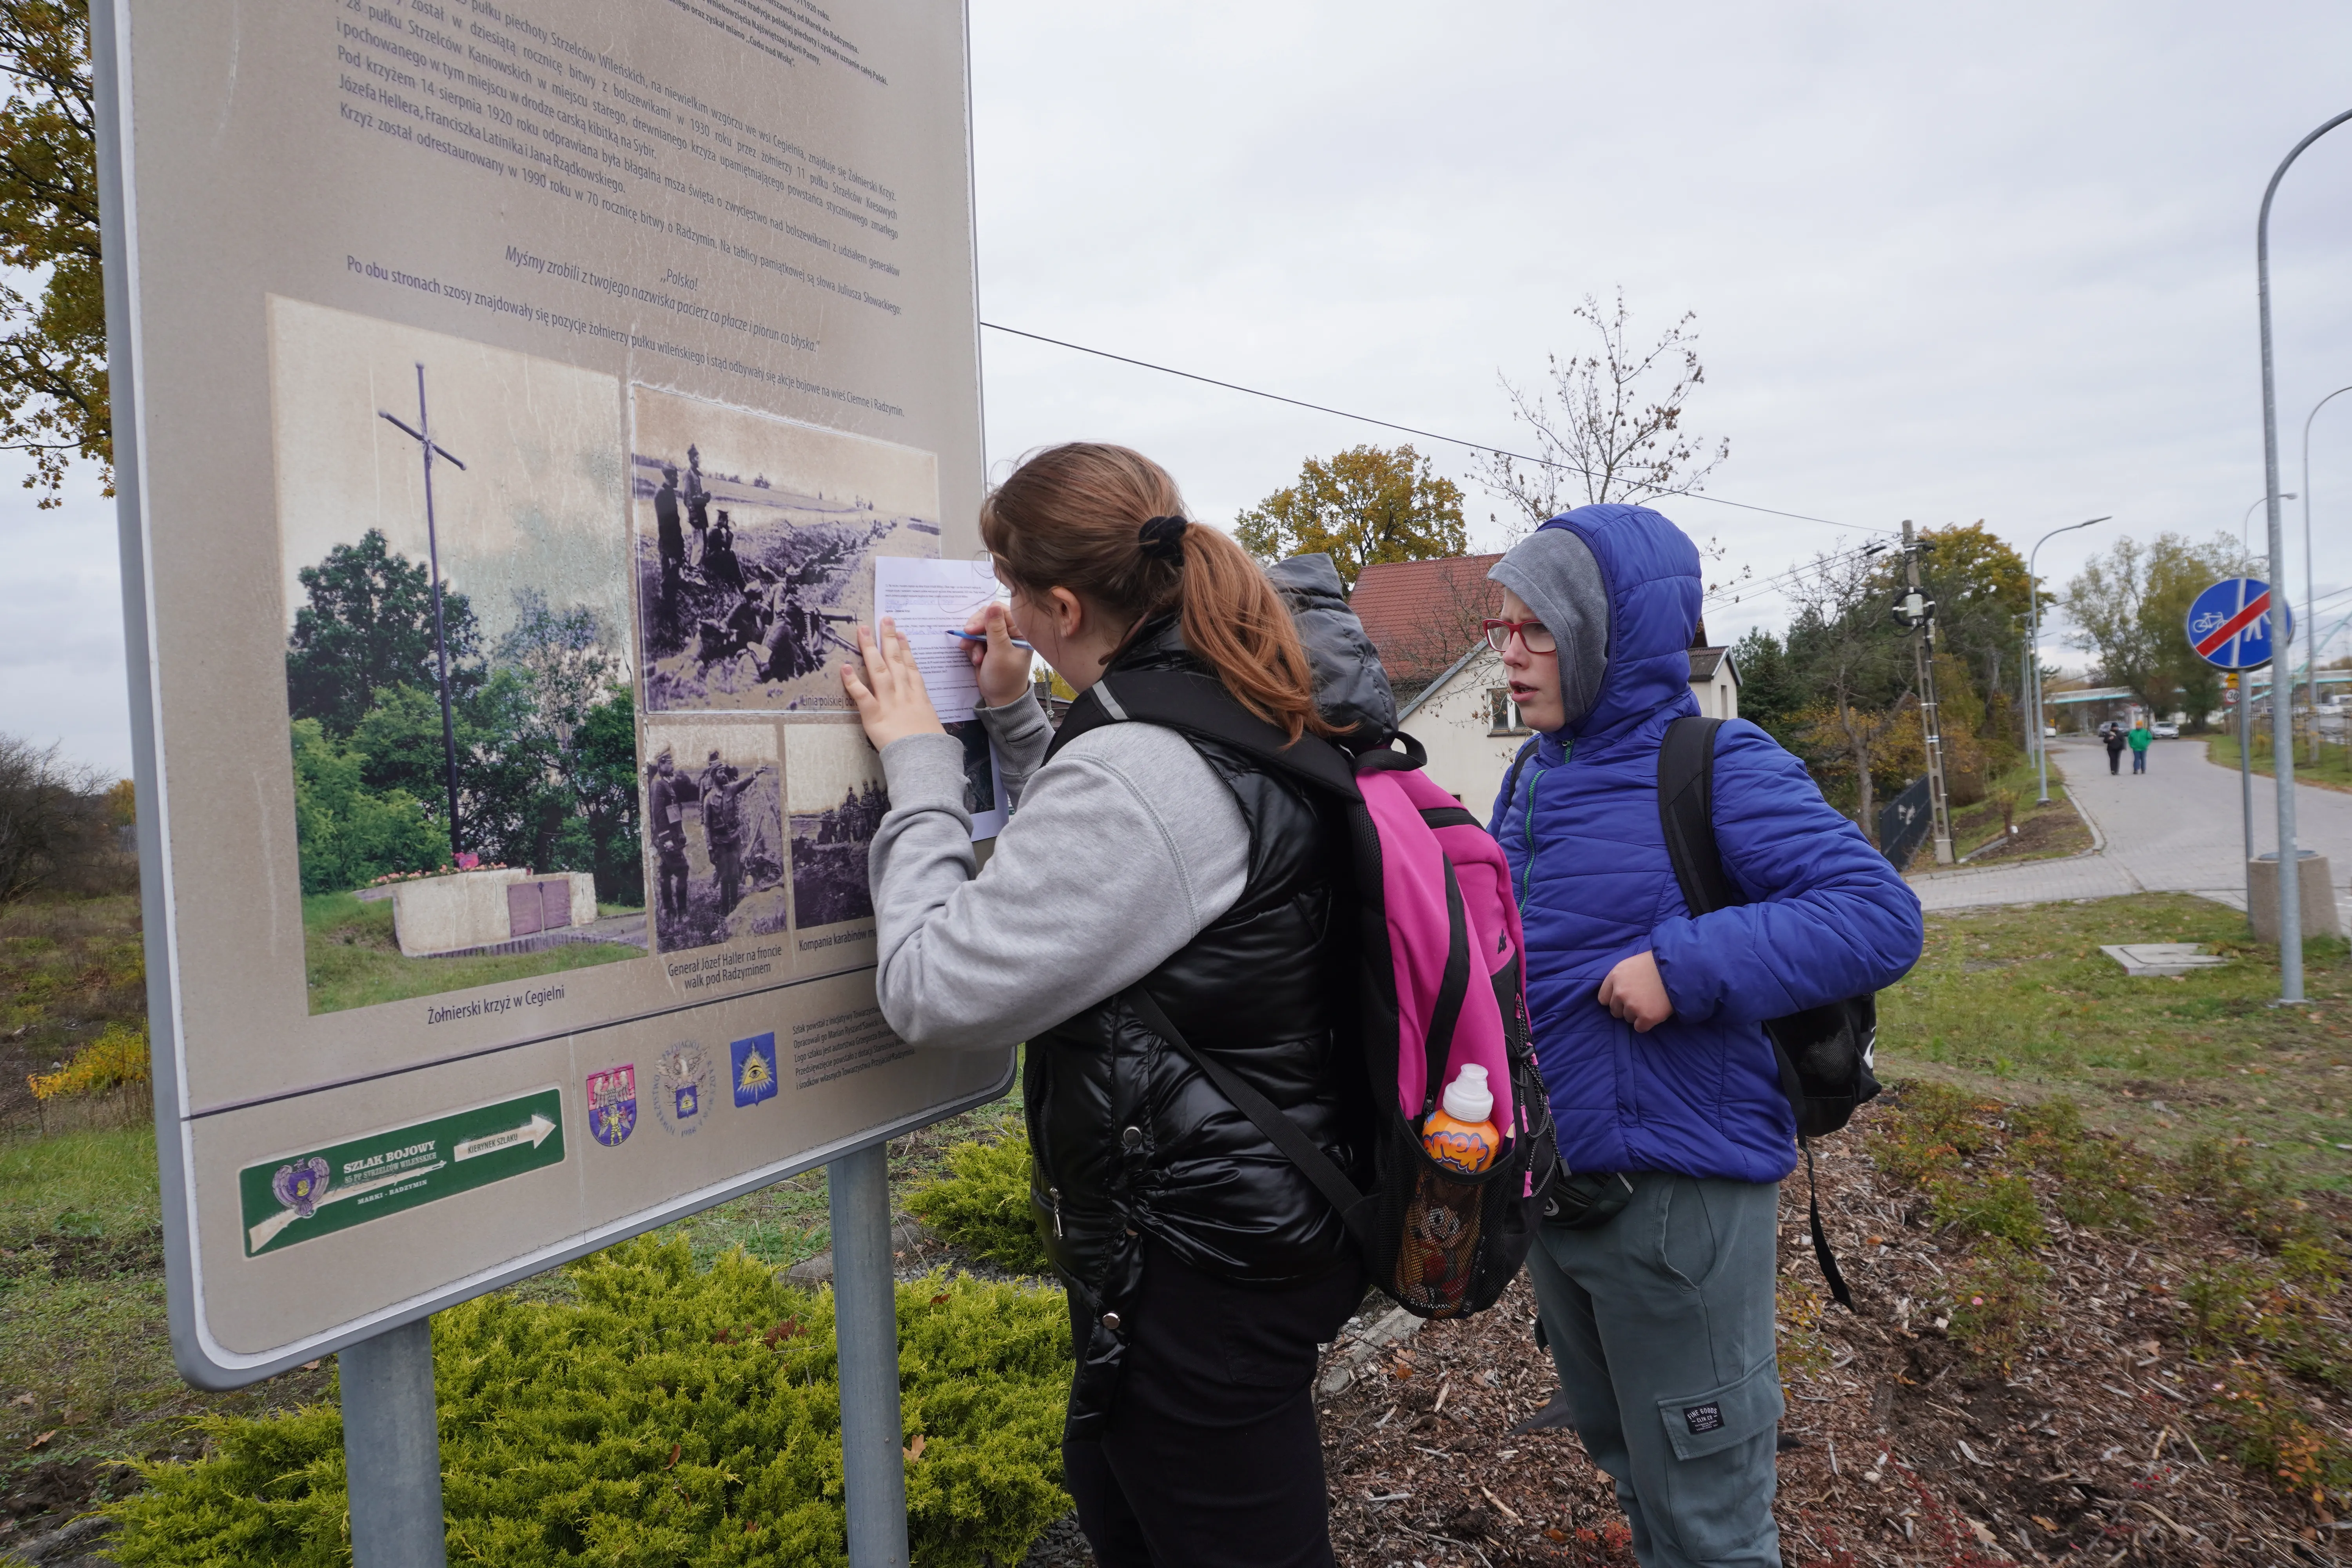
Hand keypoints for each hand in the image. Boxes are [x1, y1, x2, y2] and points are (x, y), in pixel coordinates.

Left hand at [841, 617, 945, 749]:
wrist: (926, 760)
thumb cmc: (931, 748)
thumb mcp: (932, 726)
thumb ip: (923, 715)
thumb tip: (921, 715)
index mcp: (919, 696)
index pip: (911, 667)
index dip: (905, 648)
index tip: (900, 633)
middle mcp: (904, 694)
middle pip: (895, 661)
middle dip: (888, 639)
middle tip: (883, 620)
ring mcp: (889, 702)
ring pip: (879, 670)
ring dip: (870, 648)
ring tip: (863, 630)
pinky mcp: (874, 715)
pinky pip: (862, 695)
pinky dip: (852, 680)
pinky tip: (845, 667)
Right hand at [965, 601, 1031, 708]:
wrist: (1000, 699)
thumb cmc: (1004, 678)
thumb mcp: (1000, 653)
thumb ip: (996, 629)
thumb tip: (993, 605)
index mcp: (1019, 631)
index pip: (1000, 611)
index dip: (984, 618)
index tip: (971, 630)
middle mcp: (1009, 632)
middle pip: (987, 616)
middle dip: (975, 629)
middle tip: (966, 641)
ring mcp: (997, 638)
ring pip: (978, 627)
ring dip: (972, 641)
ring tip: (974, 657)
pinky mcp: (987, 646)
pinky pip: (975, 638)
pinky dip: (971, 647)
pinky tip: (974, 659)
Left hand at [1598, 950, 1672, 1032]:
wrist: (1680, 969)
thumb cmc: (1657, 964)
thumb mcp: (1632, 964)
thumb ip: (1621, 978)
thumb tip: (1615, 992)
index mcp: (1615, 976)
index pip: (1603, 998)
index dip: (1614, 1000)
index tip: (1623, 1000)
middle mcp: (1620, 992)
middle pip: (1615, 1011)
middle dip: (1626, 1008)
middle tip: (1641, 1001)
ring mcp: (1632, 1005)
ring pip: (1628, 1019)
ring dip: (1637, 1015)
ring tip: (1651, 1003)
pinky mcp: (1646, 1017)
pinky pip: (1640, 1028)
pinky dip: (1647, 1023)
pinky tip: (1655, 1012)